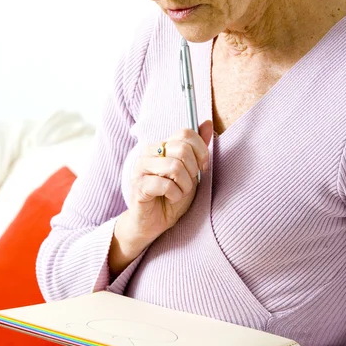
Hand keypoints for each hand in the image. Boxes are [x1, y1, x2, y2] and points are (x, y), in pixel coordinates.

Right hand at [116, 120, 212, 249]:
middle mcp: (149, 152)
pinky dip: (175, 195)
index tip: (202, 168)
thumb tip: (207, 123)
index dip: (200, 151)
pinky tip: (170, 199)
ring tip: (179, 192)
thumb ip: (198, 149)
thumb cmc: (172, 196)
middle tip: (188, 183)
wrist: (155, 223)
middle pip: (182, 149)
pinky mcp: (139, 186)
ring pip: (175, 166)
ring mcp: (141, 168)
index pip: (185, 133)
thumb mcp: (191, 171)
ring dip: (185, 185)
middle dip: (193, 170)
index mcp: (162, 145)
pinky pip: (165, 185)